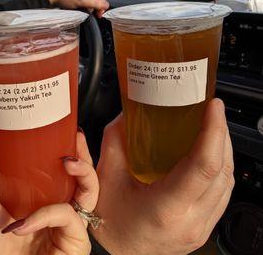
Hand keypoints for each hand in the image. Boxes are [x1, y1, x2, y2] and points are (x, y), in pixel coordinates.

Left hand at [0, 129, 98, 254]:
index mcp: (43, 201)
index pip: (65, 172)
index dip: (71, 150)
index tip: (66, 131)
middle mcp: (60, 213)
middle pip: (85, 179)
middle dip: (85, 155)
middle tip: (76, 138)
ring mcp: (69, 228)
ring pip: (91, 193)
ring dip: (84, 173)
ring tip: (68, 162)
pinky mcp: (75, 243)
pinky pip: (69, 217)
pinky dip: (48, 215)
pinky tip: (25, 223)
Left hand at [45, 0, 108, 16]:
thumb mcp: (81, 1)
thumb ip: (95, 4)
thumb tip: (107, 5)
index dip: (101, 7)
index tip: (98, 15)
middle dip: (93, 7)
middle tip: (89, 14)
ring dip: (87, 6)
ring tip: (81, 9)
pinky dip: (82, 4)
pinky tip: (77, 7)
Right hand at [92, 99, 233, 254]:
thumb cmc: (111, 222)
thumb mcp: (106, 176)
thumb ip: (117, 138)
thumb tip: (130, 112)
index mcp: (166, 208)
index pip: (204, 165)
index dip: (214, 131)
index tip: (214, 107)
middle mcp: (190, 220)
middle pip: (222, 169)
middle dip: (220, 133)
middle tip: (212, 110)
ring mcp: (201, 227)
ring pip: (228, 181)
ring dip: (223, 149)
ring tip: (212, 126)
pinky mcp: (205, 227)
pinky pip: (224, 193)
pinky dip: (221, 167)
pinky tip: (210, 152)